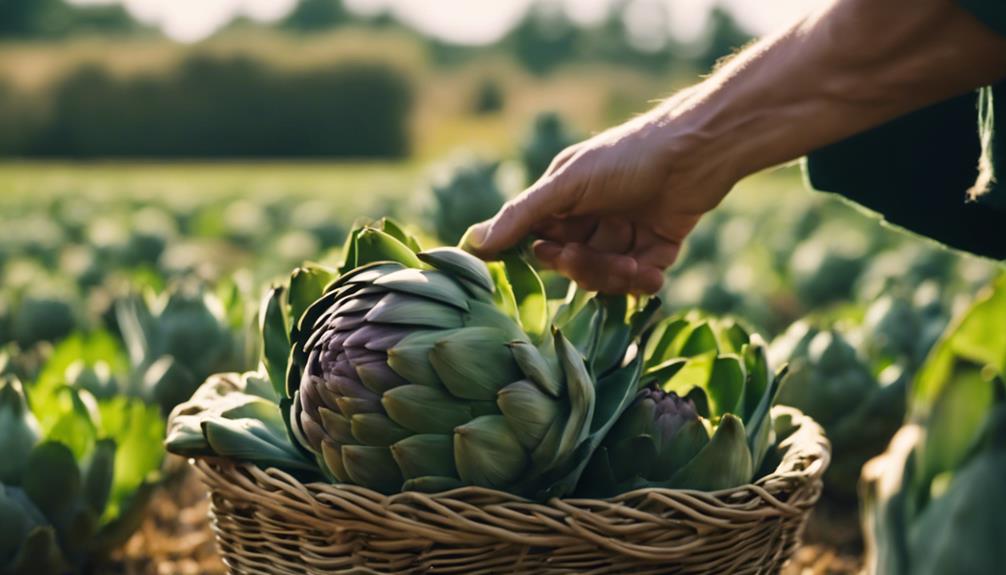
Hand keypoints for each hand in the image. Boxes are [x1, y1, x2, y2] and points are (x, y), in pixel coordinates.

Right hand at [463, 102, 736, 294]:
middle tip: (586, 256)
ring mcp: (625, 234)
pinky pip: (642, 279)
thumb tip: (471, 243)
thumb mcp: (567, 183)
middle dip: (582, 266)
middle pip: (572, 264)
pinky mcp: (658, 247)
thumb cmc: (626, 156)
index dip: (539, 254)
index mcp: (564, 200)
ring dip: (615, 275)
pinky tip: (651, 273)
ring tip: (632, 263)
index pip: (536, 239)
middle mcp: (592, 218)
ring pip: (606, 276)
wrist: (697, 151)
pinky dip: (644, 280)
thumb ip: (522, 215)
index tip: (542, 258)